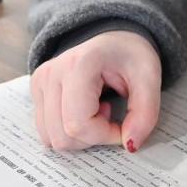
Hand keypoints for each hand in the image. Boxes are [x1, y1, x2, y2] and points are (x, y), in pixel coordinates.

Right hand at [30, 30, 161, 151]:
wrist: (113, 40)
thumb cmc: (130, 55)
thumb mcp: (149, 79)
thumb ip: (145, 114)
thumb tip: (130, 145)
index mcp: (78, 65)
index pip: (78, 124)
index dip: (105, 135)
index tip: (123, 125)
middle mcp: (51, 73)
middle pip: (62, 136)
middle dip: (93, 137)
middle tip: (109, 112)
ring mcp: (40, 82)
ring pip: (52, 138)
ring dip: (80, 136)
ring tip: (97, 110)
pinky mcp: (36, 91)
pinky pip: (47, 131)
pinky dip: (68, 131)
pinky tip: (84, 110)